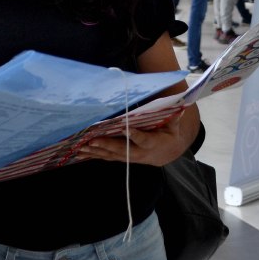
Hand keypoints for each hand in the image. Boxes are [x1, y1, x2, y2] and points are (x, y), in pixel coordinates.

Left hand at [76, 115, 190, 166]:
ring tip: (81, 148)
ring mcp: (128, 157)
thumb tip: (178, 102)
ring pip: (111, 155)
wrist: (166, 153)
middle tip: (94, 140)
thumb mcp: (173, 125)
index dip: (135, 135)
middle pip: (122, 150)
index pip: (143, 139)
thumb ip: (172, 115)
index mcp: (152, 143)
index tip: (125, 129)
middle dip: (107, 145)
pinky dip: (93, 155)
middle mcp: (138, 152)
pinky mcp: (121, 157)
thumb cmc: (168, 135)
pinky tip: (80, 154)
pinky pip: (106, 157)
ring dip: (96, 152)